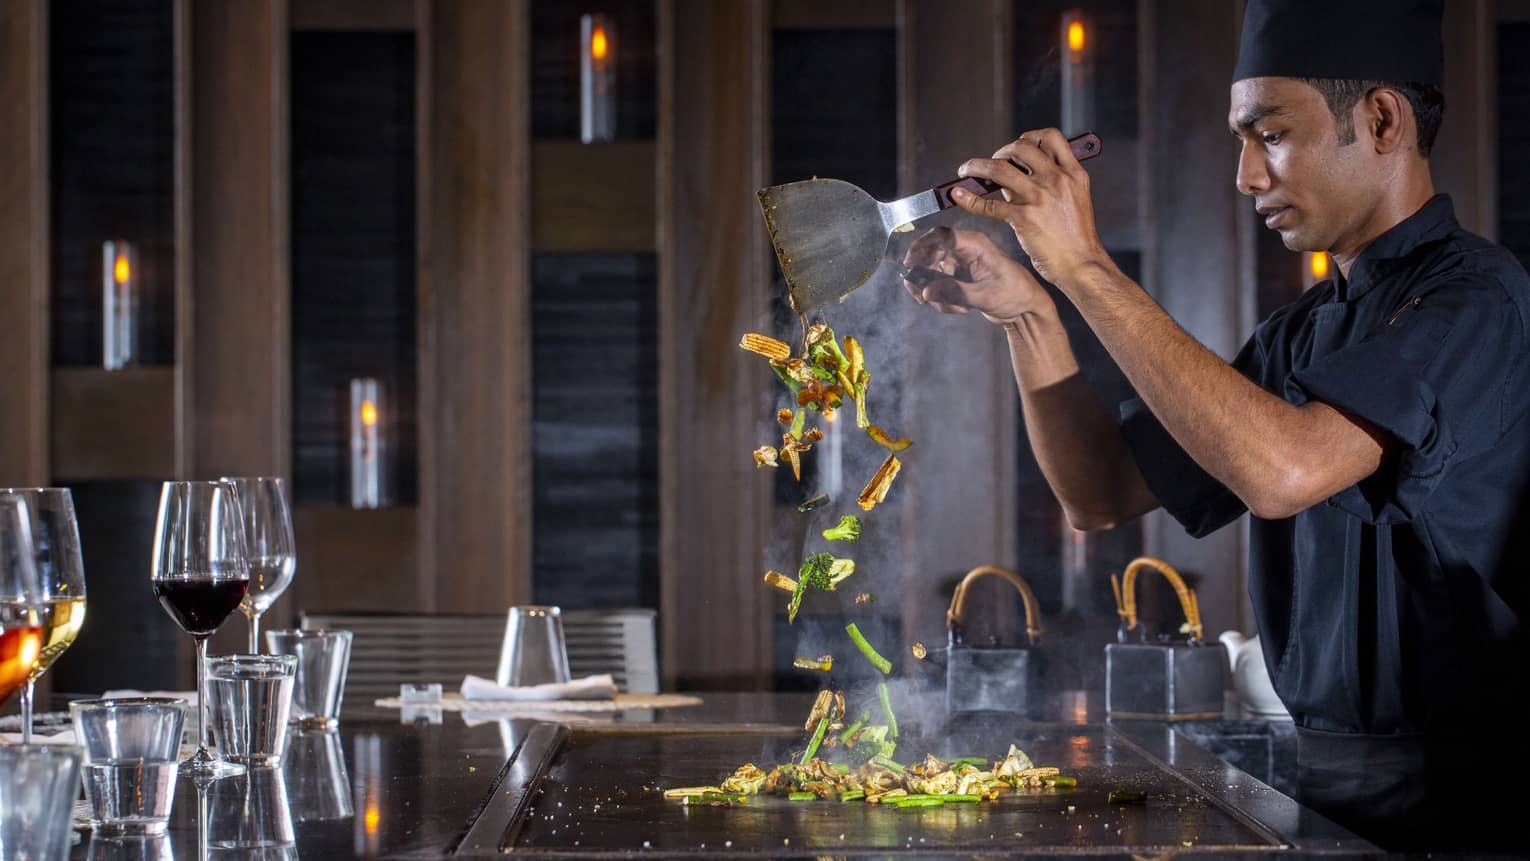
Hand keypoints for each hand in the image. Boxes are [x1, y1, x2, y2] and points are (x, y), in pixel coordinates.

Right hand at [901, 226, 1053, 323]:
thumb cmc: (1016, 295)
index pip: (941, 235)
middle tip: (923, 297)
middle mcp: (965, 250)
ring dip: (935, 293)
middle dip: (925, 278)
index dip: (921, 247)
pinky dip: (942, 299)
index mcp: (975, 245)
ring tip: (953, 308)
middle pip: (930, 255)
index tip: (910, 264)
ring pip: (932, 273)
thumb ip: (955, 292)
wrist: (1026, 309)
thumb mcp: (986, 296)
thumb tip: (926, 291)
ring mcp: (961, 264)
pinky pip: (939, 285)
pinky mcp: (959, 277)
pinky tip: (958, 309)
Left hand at [952, 128, 1108, 286]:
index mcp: (1073, 173)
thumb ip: (1048, 184)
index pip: (1051, 137)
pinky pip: (989, 204)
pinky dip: (969, 198)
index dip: (1031, 136)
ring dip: (976, 166)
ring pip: (999, 170)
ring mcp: (1039, 197)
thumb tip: (1014, 178)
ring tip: (965, 171)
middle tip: (992, 162)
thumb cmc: (1075, 236)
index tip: (1018, 146)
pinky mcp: (1024, 218)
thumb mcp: (1073, 200)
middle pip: (1021, 148)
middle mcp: (1056, 180)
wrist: (1080, 263)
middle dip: (1001, 152)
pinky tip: (957, 195)